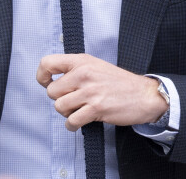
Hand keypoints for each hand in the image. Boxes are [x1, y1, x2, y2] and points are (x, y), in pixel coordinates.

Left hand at [36, 53, 166, 130]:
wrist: (143, 94)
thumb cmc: (118, 82)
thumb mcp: (95, 65)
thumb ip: (75, 70)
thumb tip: (53, 80)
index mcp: (81, 61)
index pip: (47, 62)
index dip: (42, 76)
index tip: (47, 83)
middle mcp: (83, 73)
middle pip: (51, 91)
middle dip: (59, 99)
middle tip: (71, 100)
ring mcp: (89, 91)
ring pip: (59, 106)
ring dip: (66, 112)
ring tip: (78, 110)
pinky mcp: (96, 108)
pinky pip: (71, 121)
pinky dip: (72, 125)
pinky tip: (80, 121)